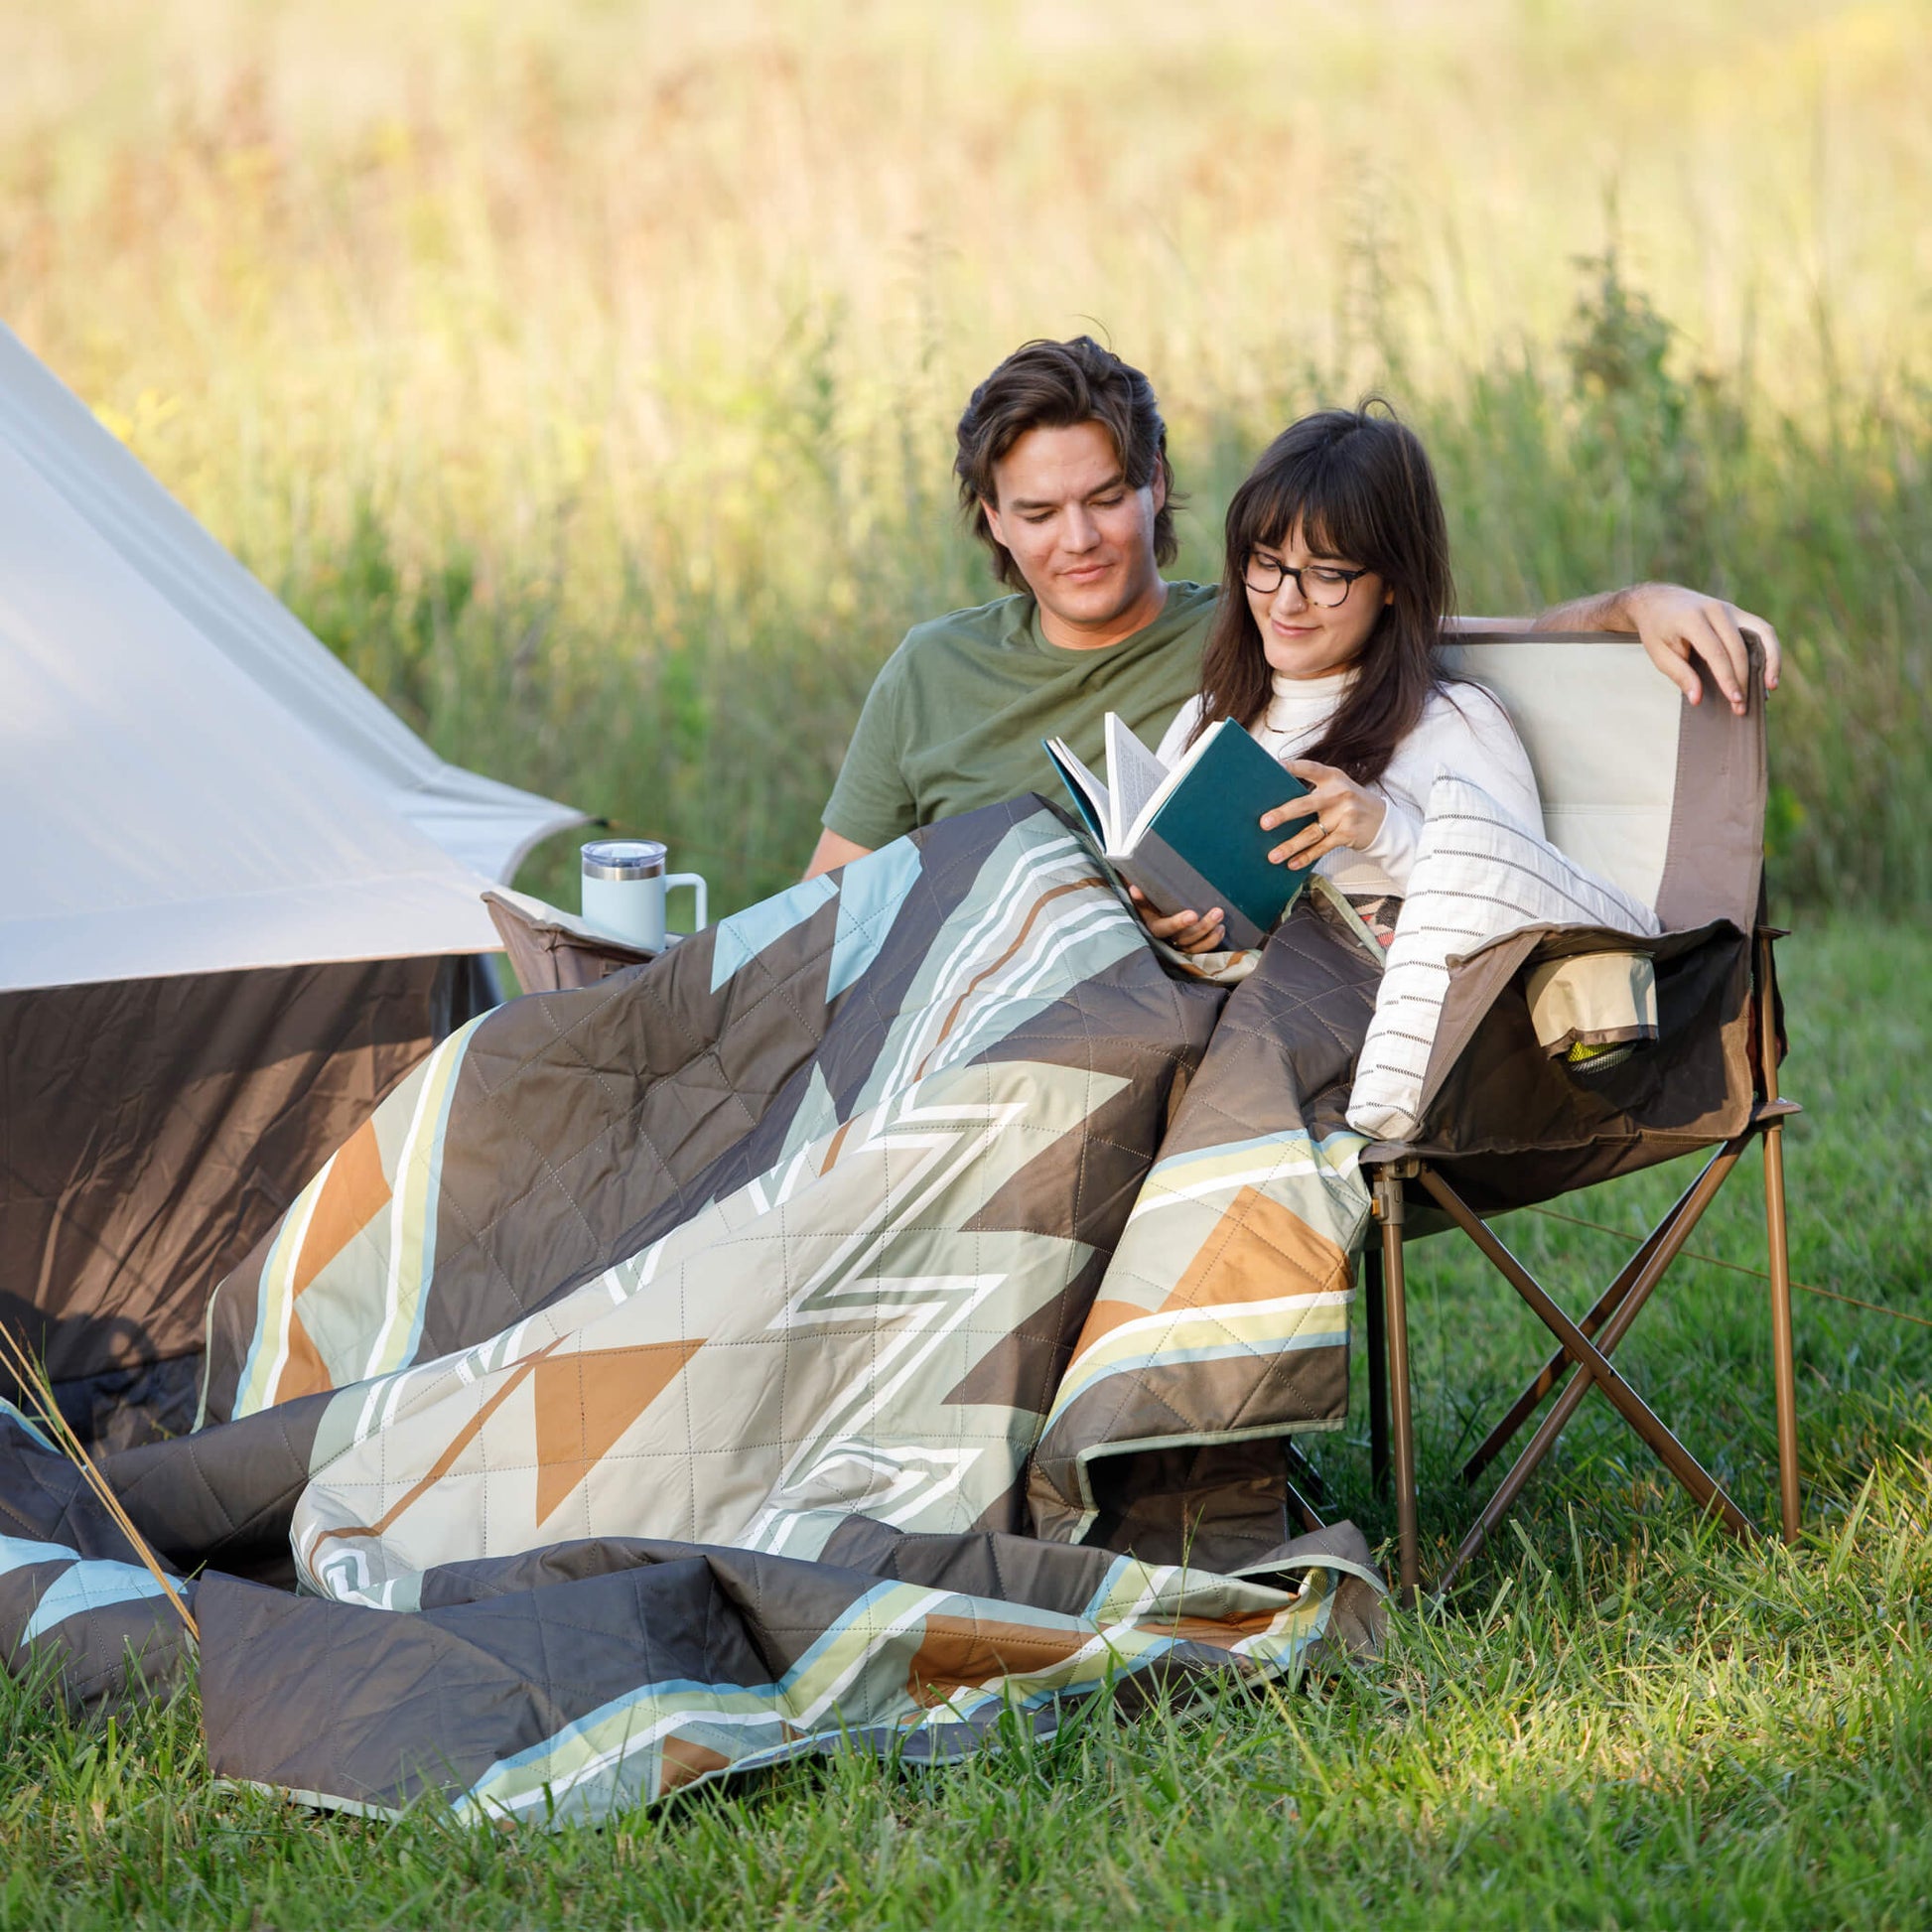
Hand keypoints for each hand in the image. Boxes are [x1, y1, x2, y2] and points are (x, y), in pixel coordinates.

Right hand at [1126, 885, 1225, 952]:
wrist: (1153, 913)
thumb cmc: (1149, 904)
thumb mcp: (1143, 900)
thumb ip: (1140, 897)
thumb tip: (1134, 889)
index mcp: (1152, 927)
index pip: (1164, 928)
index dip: (1177, 923)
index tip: (1193, 914)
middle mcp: (1165, 940)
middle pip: (1184, 939)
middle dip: (1202, 927)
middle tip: (1217, 912)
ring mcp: (1177, 946)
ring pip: (1194, 947)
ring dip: (1210, 937)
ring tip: (1221, 924)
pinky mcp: (1188, 948)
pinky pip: (1201, 950)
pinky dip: (1212, 942)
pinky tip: (1221, 929)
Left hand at [1260, 760, 1386, 870]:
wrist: (1384, 821)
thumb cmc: (1350, 803)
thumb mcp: (1337, 788)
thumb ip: (1314, 791)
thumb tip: (1277, 803)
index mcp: (1332, 777)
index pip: (1310, 768)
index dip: (1292, 767)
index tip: (1275, 767)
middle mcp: (1339, 794)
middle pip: (1305, 805)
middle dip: (1284, 814)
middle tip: (1264, 823)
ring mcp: (1345, 814)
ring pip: (1311, 832)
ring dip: (1290, 845)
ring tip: (1272, 855)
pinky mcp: (1348, 833)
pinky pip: (1322, 847)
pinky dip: (1306, 856)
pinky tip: (1292, 864)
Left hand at [1613, 583, 1781, 714]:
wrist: (1658, 601)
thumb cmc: (1656, 630)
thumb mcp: (1658, 654)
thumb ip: (1679, 674)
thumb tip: (1697, 699)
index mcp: (1692, 619)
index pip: (1715, 652)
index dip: (1727, 678)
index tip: (1734, 700)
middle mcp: (1715, 610)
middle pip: (1739, 647)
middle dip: (1743, 679)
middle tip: (1741, 706)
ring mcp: (1730, 609)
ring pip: (1761, 633)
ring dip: (1769, 661)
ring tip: (1770, 687)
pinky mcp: (1738, 612)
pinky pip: (1762, 629)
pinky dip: (1770, 650)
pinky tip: (1769, 672)